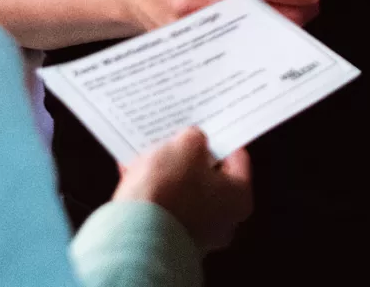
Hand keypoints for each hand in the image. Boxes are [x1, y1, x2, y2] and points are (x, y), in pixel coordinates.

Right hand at [114, 127, 252, 253]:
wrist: (135, 237)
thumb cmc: (170, 188)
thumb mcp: (186, 146)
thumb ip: (195, 138)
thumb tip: (194, 141)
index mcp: (238, 198)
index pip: (238, 160)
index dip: (221, 139)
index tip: (207, 126)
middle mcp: (222, 222)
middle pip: (209, 180)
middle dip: (190, 159)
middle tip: (176, 139)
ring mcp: (195, 236)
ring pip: (183, 195)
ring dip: (167, 175)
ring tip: (147, 153)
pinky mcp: (168, 243)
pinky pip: (162, 210)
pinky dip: (151, 193)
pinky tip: (131, 173)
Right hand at [127, 0, 319, 30]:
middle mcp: (191, 0)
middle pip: (254, 14)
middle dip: (292, 14)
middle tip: (309, 7)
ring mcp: (188, 30)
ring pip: (246, 37)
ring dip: (278, 31)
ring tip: (292, 20)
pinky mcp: (187, 49)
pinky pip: (230, 52)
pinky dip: (255, 45)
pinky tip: (267, 36)